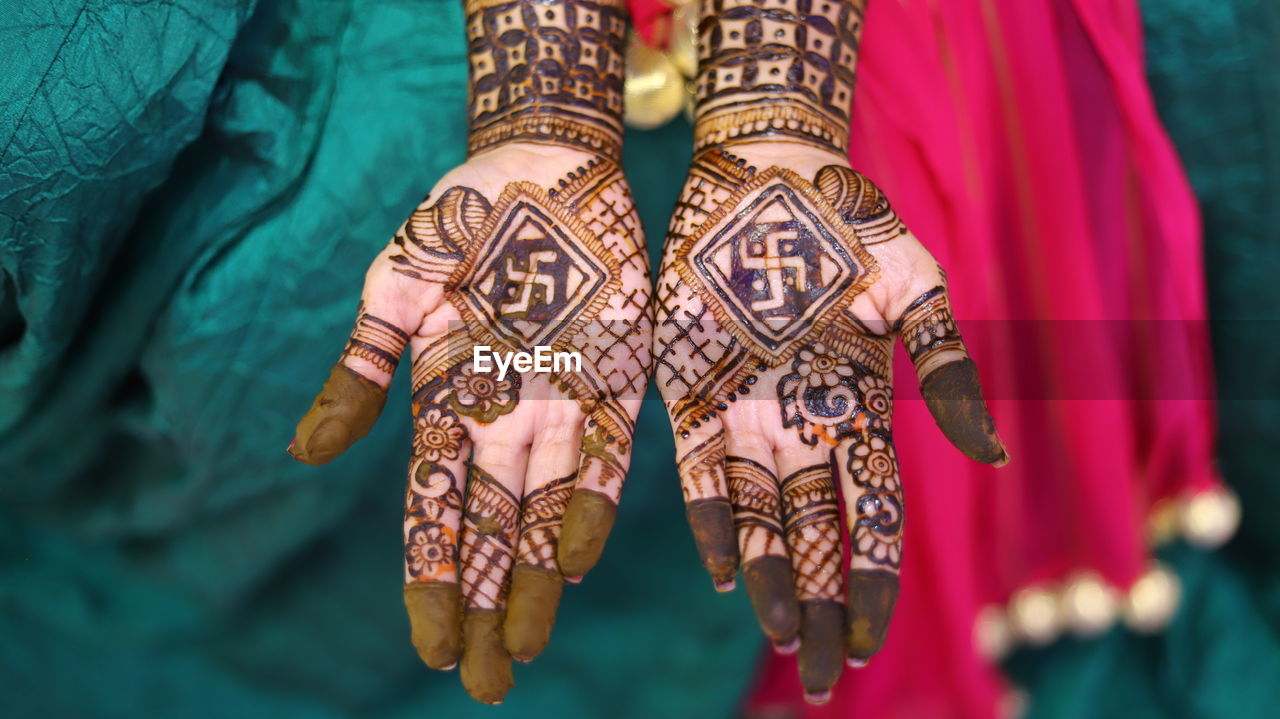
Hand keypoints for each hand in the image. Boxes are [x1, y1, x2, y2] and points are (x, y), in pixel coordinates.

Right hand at [290, 145, 650, 703]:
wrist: (541, 162)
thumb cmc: (459, 219)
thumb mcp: (394, 290)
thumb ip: (362, 372)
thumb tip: (305, 455)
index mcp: (443, 403)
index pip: (433, 512)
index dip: (431, 580)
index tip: (430, 644)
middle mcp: (502, 418)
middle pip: (491, 530)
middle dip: (485, 607)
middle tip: (482, 685)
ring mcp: (560, 401)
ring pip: (544, 512)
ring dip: (535, 582)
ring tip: (524, 649)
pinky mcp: (616, 376)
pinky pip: (604, 455)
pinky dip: (590, 505)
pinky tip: (576, 563)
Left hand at [655, 143, 1005, 700]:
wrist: (763, 170)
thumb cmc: (847, 219)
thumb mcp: (912, 287)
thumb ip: (949, 365)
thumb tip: (993, 454)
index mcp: (859, 404)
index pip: (873, 512)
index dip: (871, 576)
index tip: (866, 636)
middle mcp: (802, 422)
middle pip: (817, 532)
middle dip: (821, 604)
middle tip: (821, 675)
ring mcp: (746, 409)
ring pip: (761, 515)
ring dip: (771, 580)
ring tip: (779, 640)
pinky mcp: (691, 388)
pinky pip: (699, 469)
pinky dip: (712, 518)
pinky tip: (721, 570)